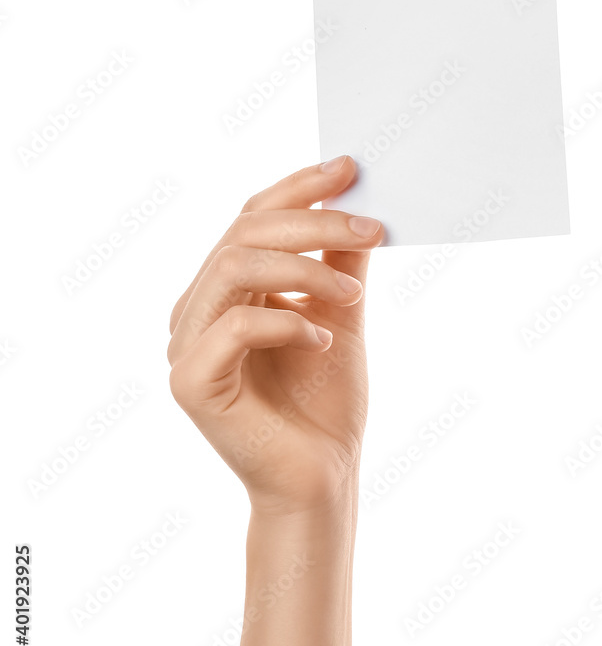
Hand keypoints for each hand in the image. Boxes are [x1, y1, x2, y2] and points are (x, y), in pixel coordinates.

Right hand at [167, 155, 383, 517]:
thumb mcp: (340, 314)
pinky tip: (323, 341)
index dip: (298, 187)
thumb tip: (356, 202)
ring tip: (352, 295)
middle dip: (313, 221)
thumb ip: (340, 261)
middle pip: (243, 231)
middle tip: (370, 227)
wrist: (321, 477)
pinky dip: (289, 323)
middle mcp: (198, 309)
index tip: (350, 168)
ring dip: (305, 269)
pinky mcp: (192, 383)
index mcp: (225, 288)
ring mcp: (187, 344)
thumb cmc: (324, 401)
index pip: (250, 217)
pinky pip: (237, 326)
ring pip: (235, 265)